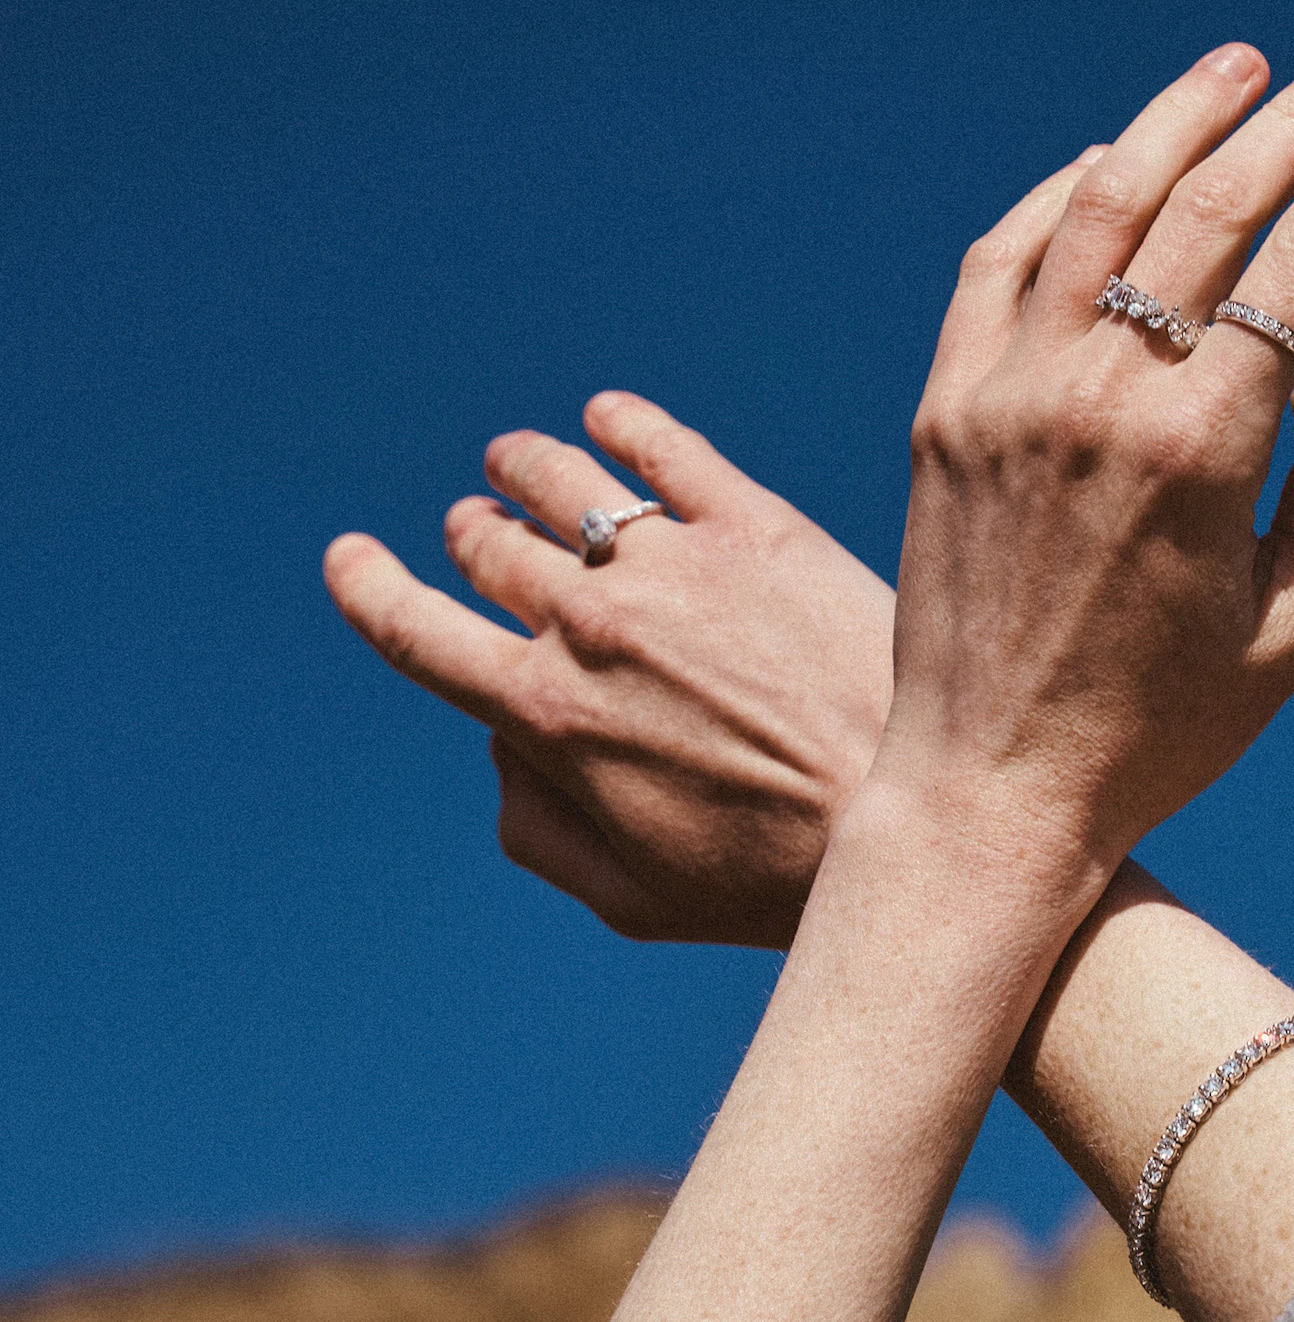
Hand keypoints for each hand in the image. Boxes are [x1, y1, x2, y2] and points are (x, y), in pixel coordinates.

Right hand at [323, 391, 893, 946]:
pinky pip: (663, 446)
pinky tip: (608, 421)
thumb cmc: (772, 880)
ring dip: (523, 467)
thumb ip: (535, 827)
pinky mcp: (757, 523)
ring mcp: (673, 562)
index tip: (351, 559)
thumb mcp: (629, 900)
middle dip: (471, 535)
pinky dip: (618, 425)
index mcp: (545, 712)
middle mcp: (591, 622)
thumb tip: (502, 745)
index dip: (368, 588)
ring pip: (560, 479)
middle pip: (489, 546)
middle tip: (478, 530)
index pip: (415, 630)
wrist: (913, 811)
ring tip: (520, 462)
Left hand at [882, 44, 1293, 880]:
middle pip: (1209, 206)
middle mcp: (1098, 400)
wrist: (990, 789)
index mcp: (1203, 454)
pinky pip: (998, 260)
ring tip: (1240, 71)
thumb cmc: (1162, 729)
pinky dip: (1058, 194)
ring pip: (1098, 203)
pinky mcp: (942, 411)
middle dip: (1293, 121)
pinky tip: (1107, 161)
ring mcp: (1006, 396)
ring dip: (1178, 121)